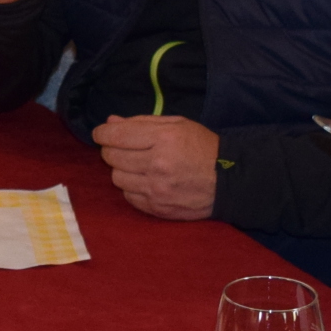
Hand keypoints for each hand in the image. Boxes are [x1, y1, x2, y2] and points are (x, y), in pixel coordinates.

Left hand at [92, 114, 220, 220]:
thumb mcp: (177, 124)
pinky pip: (128, 196)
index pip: (116, 136)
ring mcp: (156, 189)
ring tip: (137, 165)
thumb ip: (142, 122)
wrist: (229, 180)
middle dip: (112, 149)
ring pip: (117, 178)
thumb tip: (110, 122)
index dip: (103, 133)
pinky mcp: (157, 207)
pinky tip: (145, 181)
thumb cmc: (202, 147)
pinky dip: (132, 187)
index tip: (102, 133)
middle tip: (123, 148)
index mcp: (163, 138)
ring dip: (122, 170)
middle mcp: (157, 164)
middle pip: (112, 157)